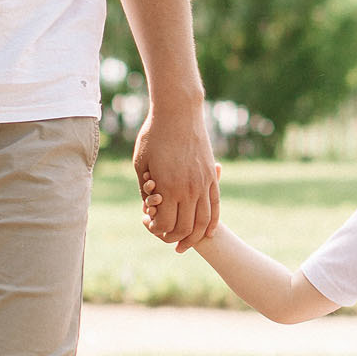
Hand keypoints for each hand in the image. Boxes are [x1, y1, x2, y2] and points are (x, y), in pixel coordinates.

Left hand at [133, 103, 218, 250]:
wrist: (179, 113)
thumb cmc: (154, 135)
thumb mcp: (140, 162)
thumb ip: (144, 188)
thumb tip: (149, 208)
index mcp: (168, 187)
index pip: (165, 223)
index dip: (157, 230)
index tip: (151, 226)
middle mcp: (188, 189)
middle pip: (186, 227)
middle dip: (175, 238)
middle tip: (168, 239)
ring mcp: (203, 183)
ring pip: (203, 221)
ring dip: (196, 236)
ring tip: (188, 243)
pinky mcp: (212, 177)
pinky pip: (215, 206)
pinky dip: (212, 222)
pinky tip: (208, 231)